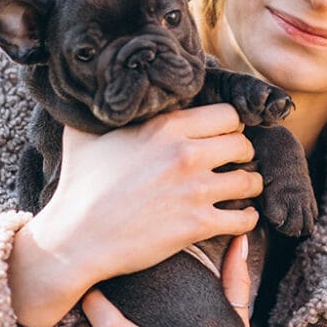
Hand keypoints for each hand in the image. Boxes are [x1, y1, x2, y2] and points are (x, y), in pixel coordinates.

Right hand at [9, 105, 262, 326]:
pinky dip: (247, 218)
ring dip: (249, 185)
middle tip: (233, 163)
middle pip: (243, 144)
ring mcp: (194, 190)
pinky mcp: (197, 225)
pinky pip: (244, 218)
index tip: (222, 136)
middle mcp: (186, 153)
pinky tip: (239, 216)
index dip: (228, 126)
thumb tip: (91, 88)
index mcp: (165, 126)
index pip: (227, 114)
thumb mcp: (84, 135)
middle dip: (241, 154)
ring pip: (250, 180)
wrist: (76, 238)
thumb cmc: (78, 186)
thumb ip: (97, 110)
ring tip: (241, 189)